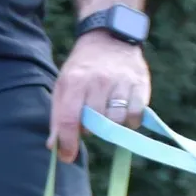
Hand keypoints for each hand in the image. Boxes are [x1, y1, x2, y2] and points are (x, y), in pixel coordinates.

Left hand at [51, 30, 150, 161]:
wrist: (109, 38)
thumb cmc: (81, 68)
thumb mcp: (63, 86)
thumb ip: (58, 116)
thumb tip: (54, 147)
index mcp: (75, 82)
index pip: (69, 120)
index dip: (68, 143)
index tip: (68, 156)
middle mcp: (99, 81)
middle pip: (95, 123)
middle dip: (90, 129)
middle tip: (90, 120)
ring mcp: (122, 81)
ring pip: (116, 120)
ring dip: (111, 125)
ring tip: (106, 114)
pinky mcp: (141, 82)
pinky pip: (136, 114)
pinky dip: (130, 120)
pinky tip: (123, 113)